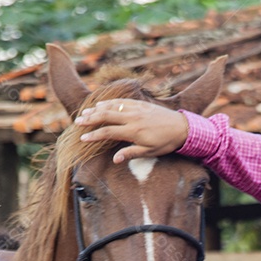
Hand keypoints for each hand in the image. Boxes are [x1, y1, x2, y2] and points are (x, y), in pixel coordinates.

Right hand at [75, 99, 189, 163]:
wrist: (182, 127)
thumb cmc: (166, 142)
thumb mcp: (150, 152)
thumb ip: (131, 153)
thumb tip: (114, 160)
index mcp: (133, 131)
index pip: (108, 132)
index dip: (94, 136)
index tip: (83, 139)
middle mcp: (132, 117)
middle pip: (106, 115)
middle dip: (90, 119)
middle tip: (77, 122)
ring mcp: (136, 108)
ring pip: (112, 106)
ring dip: (97, 109)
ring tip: (85, 113)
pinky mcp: (141, 103)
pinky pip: (121, 100)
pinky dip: (109, 102)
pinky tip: (101, 104)